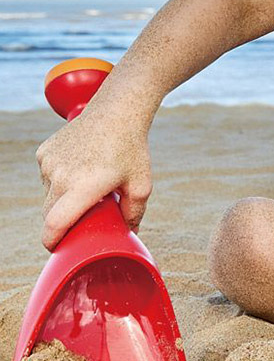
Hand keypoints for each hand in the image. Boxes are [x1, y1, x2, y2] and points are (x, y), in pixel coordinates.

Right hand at [36, 110, 152, 250]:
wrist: (117, 111)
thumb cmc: (132, 149)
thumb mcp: (141, 185)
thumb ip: (135, 214)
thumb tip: (130, 234)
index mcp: (83, 187)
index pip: (54, 224)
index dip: (53, 242)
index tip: (58, 249)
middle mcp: (61, 176)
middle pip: (49, 214)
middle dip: (61, 222)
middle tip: (82, 219)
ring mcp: (49, 163)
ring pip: (48, 194)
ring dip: (62, 198)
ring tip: (87, 185)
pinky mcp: (44, 152)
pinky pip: (47, 176)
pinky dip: (59, 179)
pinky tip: (80, 167)